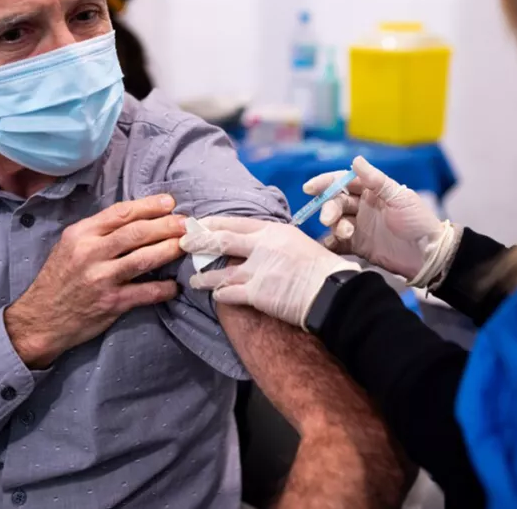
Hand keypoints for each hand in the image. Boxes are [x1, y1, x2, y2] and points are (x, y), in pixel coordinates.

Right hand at [5, 195, 184, 367]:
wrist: (40, 318)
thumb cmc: (59, 278)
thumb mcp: (70, 245)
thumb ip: (98, 231)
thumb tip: (137, 218)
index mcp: (81, 234)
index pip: (121, 213)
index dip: (149, 206)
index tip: (170, 202)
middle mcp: (90, 253)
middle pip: (137, 233)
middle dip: (167, 225)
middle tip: (186, 224)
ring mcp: (101, 278)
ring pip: (144, 259)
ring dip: (170, 250)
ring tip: (185, 245)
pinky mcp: (111, 303)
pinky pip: (145, 293)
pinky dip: (164, 288)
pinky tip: (175, 285)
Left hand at [180, 217, 359, 327]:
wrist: (333, 292)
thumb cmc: (321, 269)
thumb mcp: (297, 243)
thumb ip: (275, 242)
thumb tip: (257, 243)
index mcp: (273, 231)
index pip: (235, 222)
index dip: (213, 223)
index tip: (199, 224)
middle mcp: (262, 247)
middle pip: (220, 240)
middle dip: (198, 242)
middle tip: (183, 243)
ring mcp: (258, 270)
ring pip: (219, 272)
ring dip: (203, 276)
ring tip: (193, 280)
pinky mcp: (257, 293)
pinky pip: (229, 294)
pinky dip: (220, 294)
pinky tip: (216, 295)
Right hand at [305, 155, 455, 282]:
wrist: (428, 255)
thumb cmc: (417, 221)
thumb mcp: (399, 197)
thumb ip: (375, 180)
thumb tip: (355, 160)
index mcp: (372, 190)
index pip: (343, 182)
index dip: (325, 183)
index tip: (310, 188)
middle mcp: (362, 206)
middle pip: (336, 202)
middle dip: (329, 208)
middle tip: (327, 218)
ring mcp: (359, 226)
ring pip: (336, 222)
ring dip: (334, 226)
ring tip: (345, 233)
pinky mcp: (358, 246)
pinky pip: (338, 243)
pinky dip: (331, 243)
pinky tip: (330, 245)